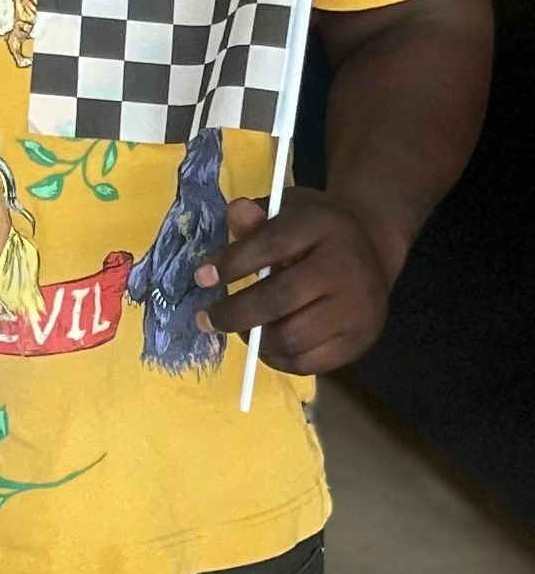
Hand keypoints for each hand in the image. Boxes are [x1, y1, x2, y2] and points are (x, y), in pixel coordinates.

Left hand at [195, 189, 393, 375]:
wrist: (371, 252)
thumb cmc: (318, 232)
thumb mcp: (290, 210)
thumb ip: (259, 217)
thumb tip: (234, 215)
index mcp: (325, 227)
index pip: (272, 244)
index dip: (233, 263)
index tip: (202, 277)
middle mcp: (346, 268)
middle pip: (280, 299)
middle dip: (234, 313)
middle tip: (207, 318)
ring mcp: (357, 310)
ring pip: (292, 338)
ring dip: (255, 339)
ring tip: (239, 330)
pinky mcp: (359, 341)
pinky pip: (308, 363)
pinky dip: (278, 359)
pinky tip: (265, 345)